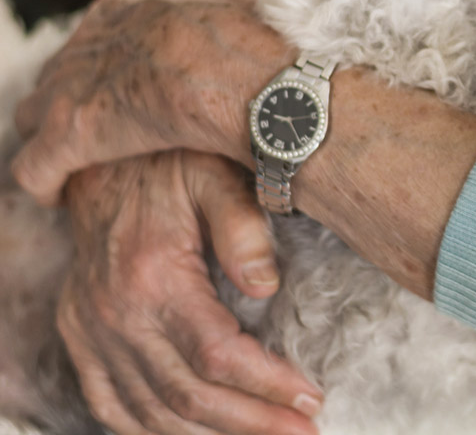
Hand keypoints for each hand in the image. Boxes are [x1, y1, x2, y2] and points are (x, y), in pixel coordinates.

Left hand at [13, 0, 292, 205]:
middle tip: (99, 126)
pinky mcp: (69, 134)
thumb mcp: (230, 4)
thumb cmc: (247, 44)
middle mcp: (87, 43)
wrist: (238, 75)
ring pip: (34, 114)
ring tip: (73, 162)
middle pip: (59, 73)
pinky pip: (35, 166)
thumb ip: (212, 9)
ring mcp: (71, 87)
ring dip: (50, 138)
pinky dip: (46, 182)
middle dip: (73, 99)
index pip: (95, 36)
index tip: (124, 86)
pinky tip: (59, 195)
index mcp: (123, 9)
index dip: (107, 65)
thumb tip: (235, 12)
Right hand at [58, 151, 322, 434]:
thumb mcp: (216, 177)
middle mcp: (113, 314)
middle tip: (304, 432)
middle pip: (186, 396)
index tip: (312, 400)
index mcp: (152, 278)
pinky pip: (108, 403)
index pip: (217, 356)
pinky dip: (149, 430)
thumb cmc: (170, 164)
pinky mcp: (79, 334)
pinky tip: (194, 434)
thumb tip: (267, 286)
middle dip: (251, 422)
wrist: (101, 153)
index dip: (267, 386)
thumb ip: (243, 227)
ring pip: (148, 413)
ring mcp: (90, 330)